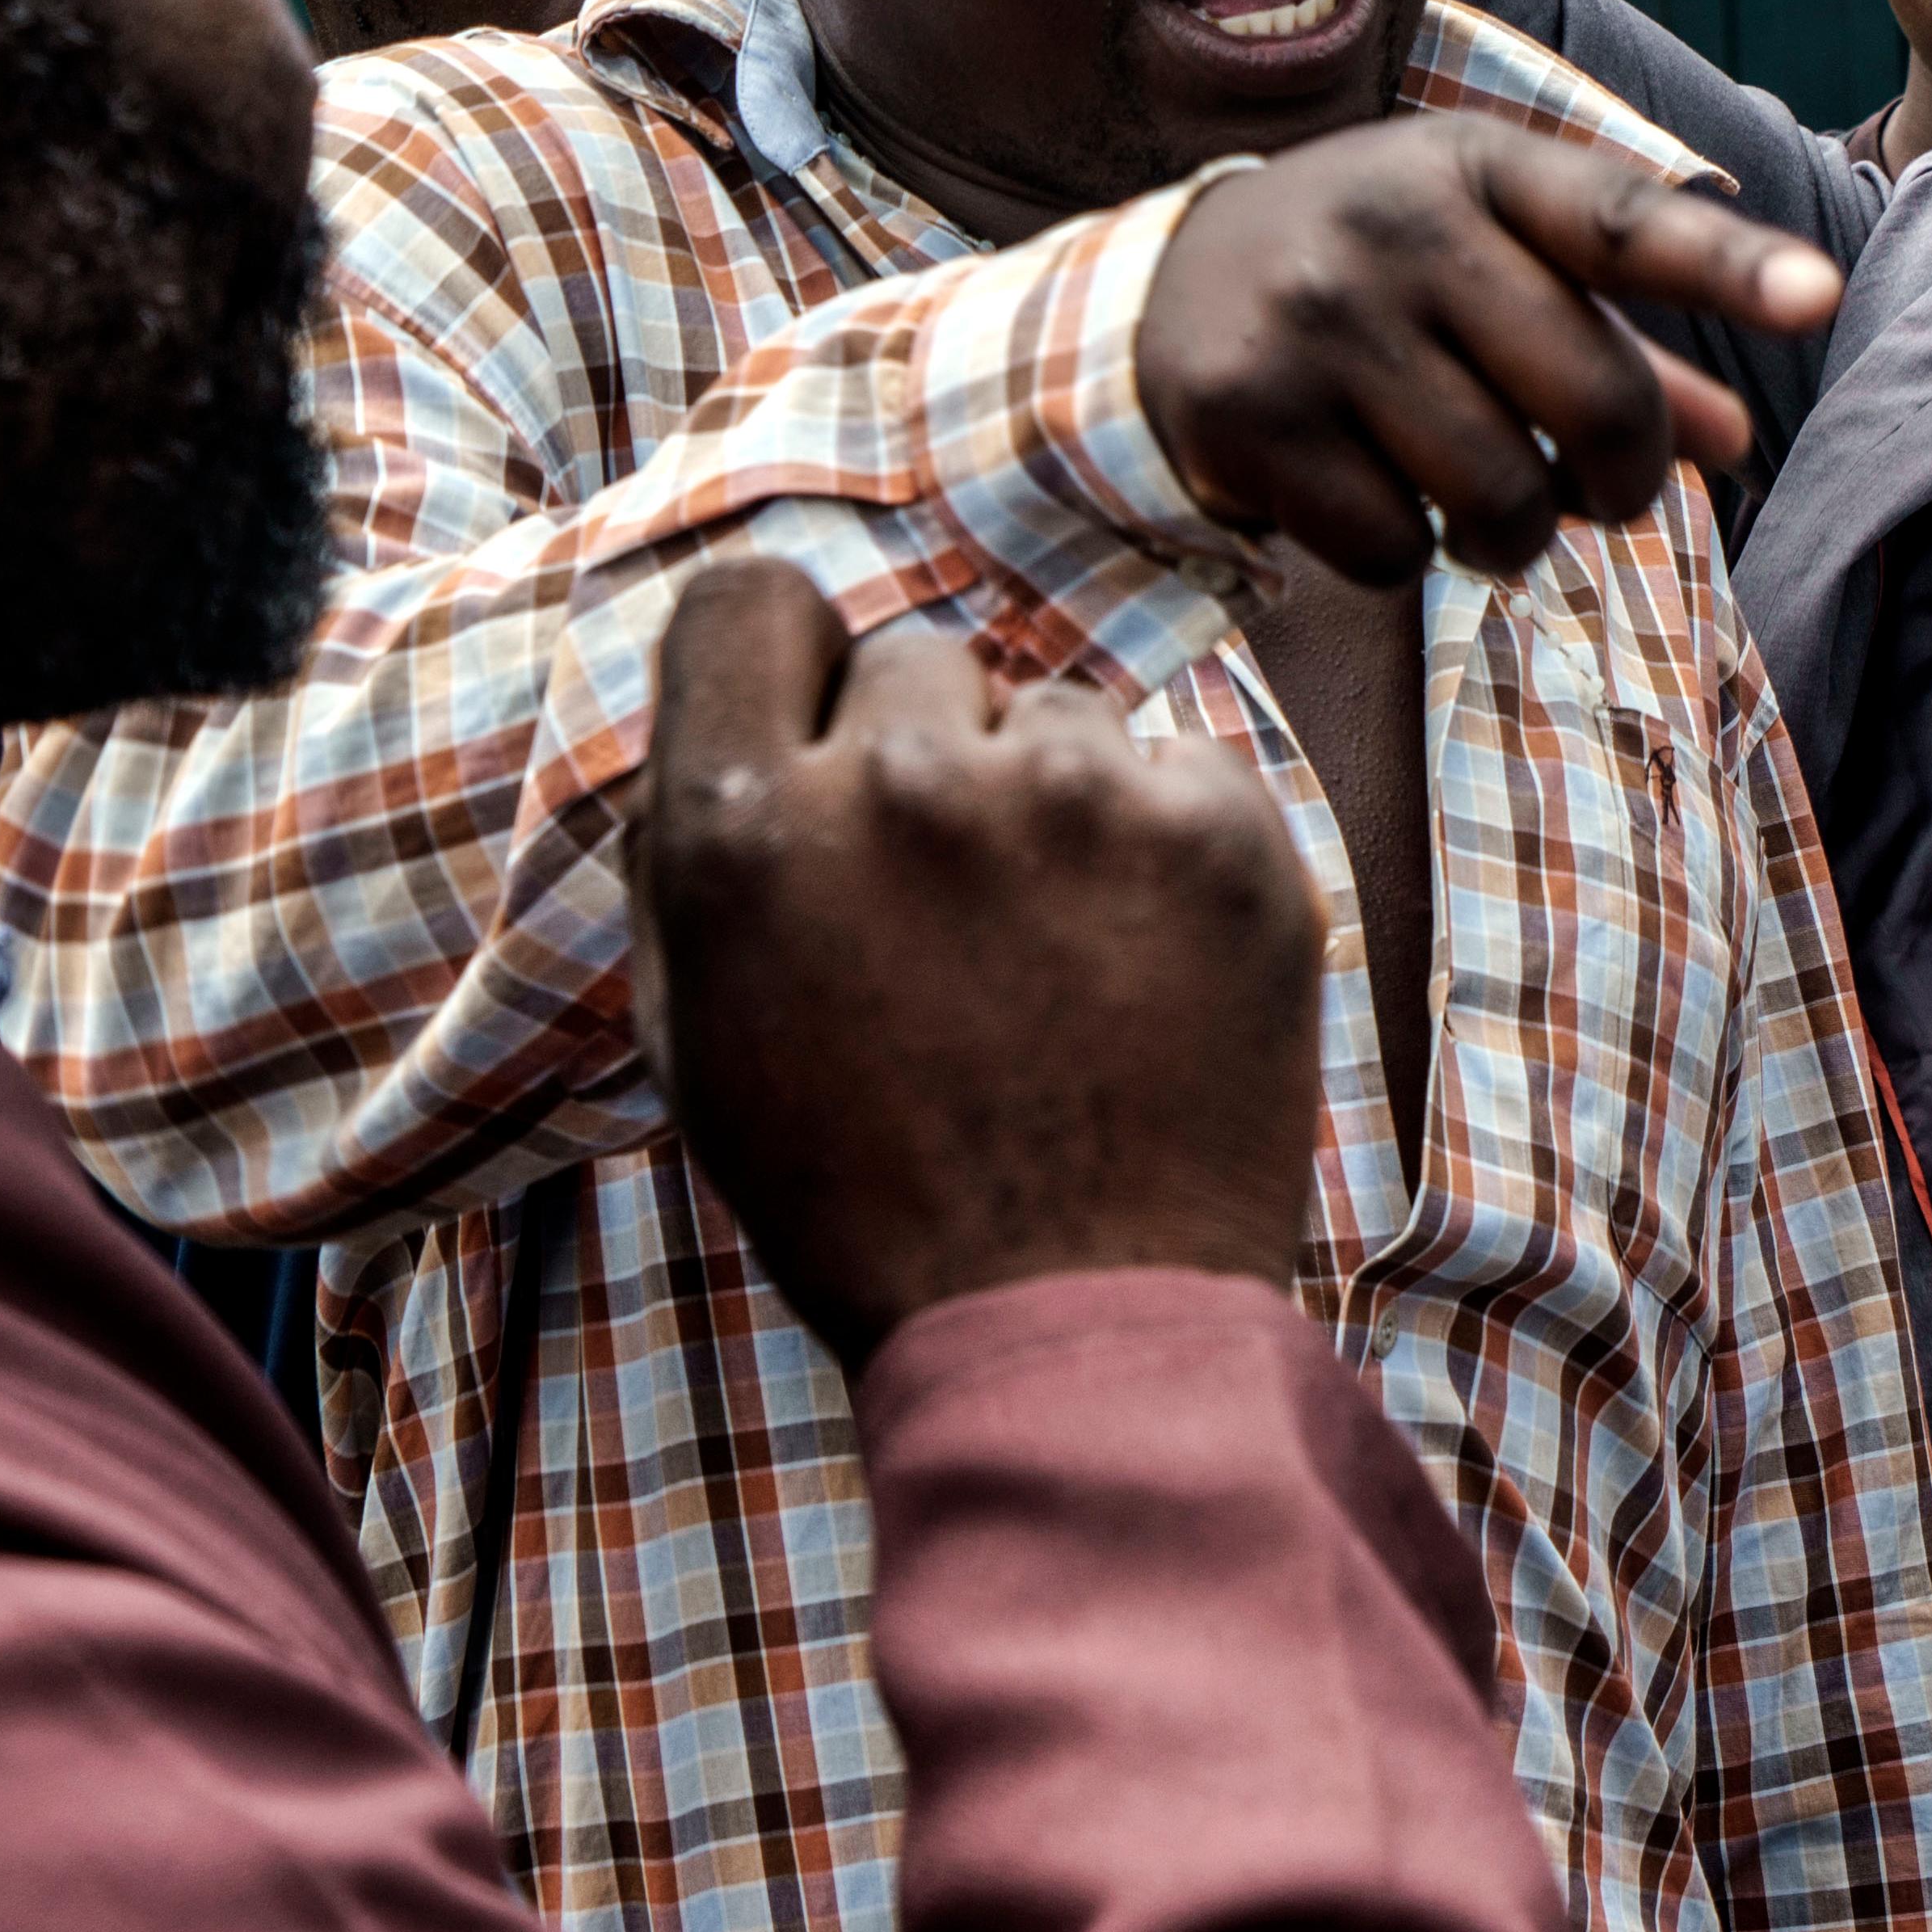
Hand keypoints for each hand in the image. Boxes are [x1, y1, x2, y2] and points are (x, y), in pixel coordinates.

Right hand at [631, 570, 1322, 1362]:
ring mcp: (1083, 802)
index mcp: (748, 835)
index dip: (789, 662)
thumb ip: (702, 844)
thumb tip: (744, 698)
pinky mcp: (1229, 834)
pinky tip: (1149, 973)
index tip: (825, 727)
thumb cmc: (870, 1198)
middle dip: (929, 755)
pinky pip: (1182, 767)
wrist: (1081, 1329)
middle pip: (917, 658)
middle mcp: (909, 788)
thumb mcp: (704, 1036)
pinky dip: (1169, 848)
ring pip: (1060, 716)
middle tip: (954, 909)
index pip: (748, 602)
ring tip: (1061, 967)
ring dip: (1055, 806)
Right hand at [1136, 111, 1837, 588]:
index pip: (1620, 222)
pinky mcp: (1248, 417)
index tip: (1821, 299)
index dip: (1728, 268)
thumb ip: (1619, 342)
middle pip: (1589, 399)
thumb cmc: (1379, 278)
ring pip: (1498, 496)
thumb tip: (1739, 441)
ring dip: (1514, 536)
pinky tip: (1367, 496)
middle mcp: (1395, 228)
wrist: (1158, 288)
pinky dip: (1403, 555)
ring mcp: (1315, 321)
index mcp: (1476, 168)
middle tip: (1599, 492)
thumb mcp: (1494, 268)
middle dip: (1623, 478)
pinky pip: (1392, 547)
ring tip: (1480, 501)